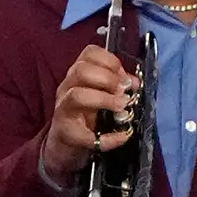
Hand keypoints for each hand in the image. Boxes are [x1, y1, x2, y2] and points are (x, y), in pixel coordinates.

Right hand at [41, 41, 140, 180]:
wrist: (65, 142)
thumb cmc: (84, 113)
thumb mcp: (100, 93)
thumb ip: (116, 84)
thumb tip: (133, 83)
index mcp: (77, 74)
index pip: (89, 54)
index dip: (110, 61)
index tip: (124, 76)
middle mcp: (66, 88)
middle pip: (81, 70)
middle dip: (107, 78)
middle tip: (123, 91)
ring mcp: (63, 109)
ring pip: (76, 95)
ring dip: (104, 99)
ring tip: (121, 107)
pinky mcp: (65, 133)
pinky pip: (84, 134)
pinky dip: (108, 138)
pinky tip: (121, 137)